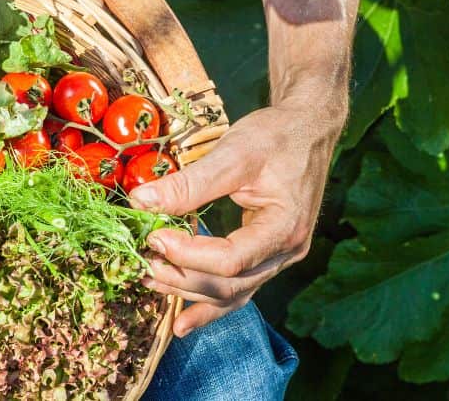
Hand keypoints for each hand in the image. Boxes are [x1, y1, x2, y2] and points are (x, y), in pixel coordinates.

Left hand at [130, 104, 340, 336]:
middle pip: (229, 285)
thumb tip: (140, 201)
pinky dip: (208, 301)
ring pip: (231, 293)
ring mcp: (278, 257)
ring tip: (148, 283)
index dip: (188, 254)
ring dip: (188, 293)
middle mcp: (287, 252)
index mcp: (284, 227)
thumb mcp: (234, 153)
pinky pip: (237, 287)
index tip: (153, 237)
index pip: (231, 259)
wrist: (308, 128)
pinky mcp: (266, 255)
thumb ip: (188, 183)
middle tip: (142, 261)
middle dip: (182, 278)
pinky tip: (182, 319)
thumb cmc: (276, 135)